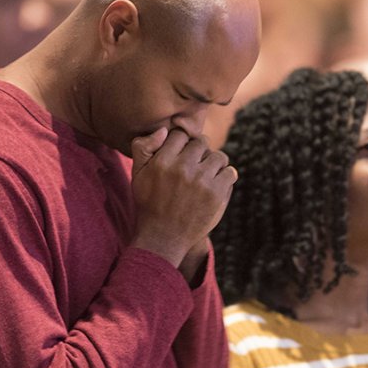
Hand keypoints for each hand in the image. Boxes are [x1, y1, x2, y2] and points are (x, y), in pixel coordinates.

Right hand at [130, 128, 236, 267]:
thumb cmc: (149, 203)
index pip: (180, 134)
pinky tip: (215, 185)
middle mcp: (182, 168)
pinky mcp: (216, 193)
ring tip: (207, 175)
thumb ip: (143, 147)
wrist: (163, 237)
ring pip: (218, 156)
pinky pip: (230, 173)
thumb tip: (164, 130)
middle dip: (199, 152)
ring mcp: (201, 180)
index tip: (181, 155)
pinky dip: (225, 178)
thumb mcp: (137, 174)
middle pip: (201, 143)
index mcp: (162, 161)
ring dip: (214, 164)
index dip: (181, 143)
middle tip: (195, 165)